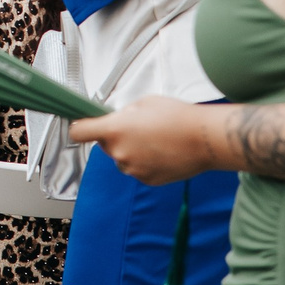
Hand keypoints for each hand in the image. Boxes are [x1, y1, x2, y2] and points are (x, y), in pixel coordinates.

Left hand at [69, 95, 214, 185]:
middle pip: (104, 145)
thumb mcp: (144, 103)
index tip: (82, 126)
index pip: (79, 132)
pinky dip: (144, 163)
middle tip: (137, 129)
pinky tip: (162, 153)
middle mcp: (120, 153)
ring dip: (130, 151)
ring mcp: (133, 169)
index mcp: (114, 130)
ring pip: (122, 159)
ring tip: (155, 141)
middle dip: (115, 137)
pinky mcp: (147, 180)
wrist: (206, 139)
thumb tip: (117, 120)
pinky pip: (137, 170)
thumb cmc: (177, 116)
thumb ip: (123, 114)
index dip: (79, 128)